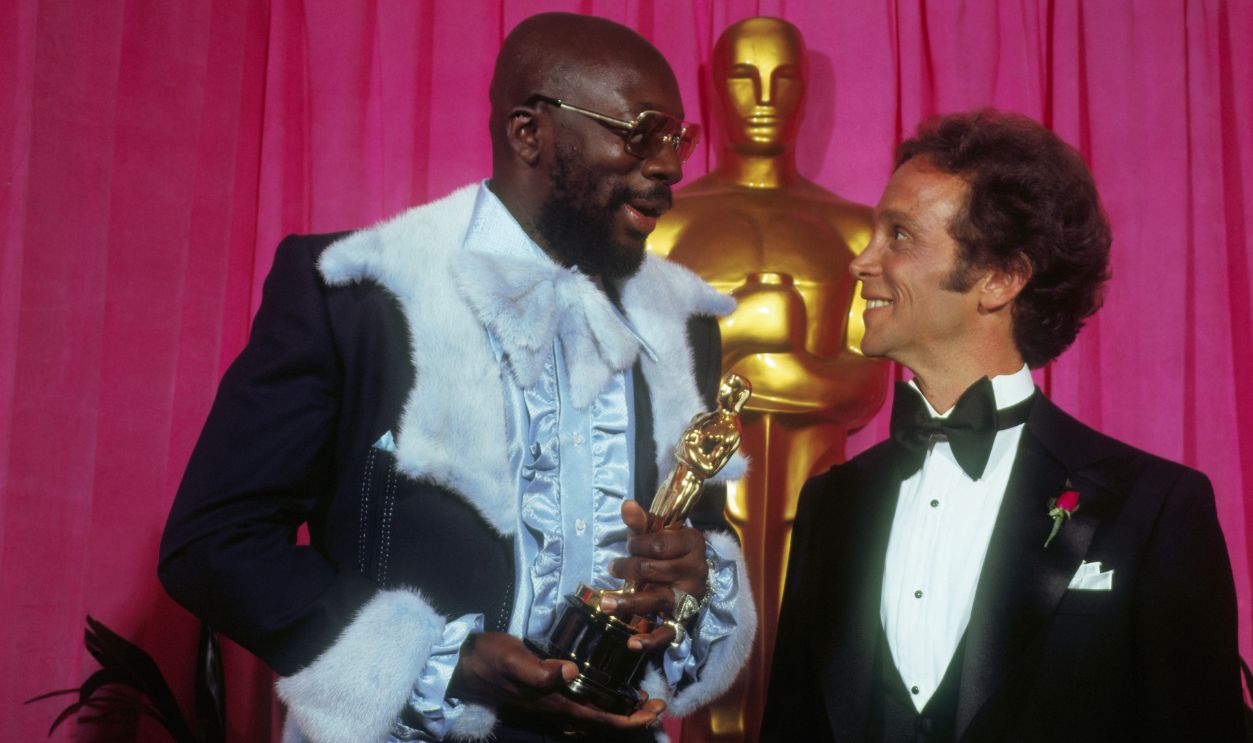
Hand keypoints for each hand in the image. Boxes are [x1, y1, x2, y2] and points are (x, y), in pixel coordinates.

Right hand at [447, 632, 663, 729]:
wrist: (464, 667)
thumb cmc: (491, 659)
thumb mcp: (515, 659)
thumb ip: (542, 670)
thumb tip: (572, 671)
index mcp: (556, 703)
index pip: (602, 719)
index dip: (632, 718)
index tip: (656, 709)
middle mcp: (558, 710)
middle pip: (603, 722)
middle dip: (633, 718)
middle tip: (659, 705)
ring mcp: (551, 706)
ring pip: (594, 718)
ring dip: (620, 713)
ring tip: (641, 700)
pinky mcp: (546, 697)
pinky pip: (582, 709)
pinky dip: (601, 705)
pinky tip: (608, 693)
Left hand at [603, 500, 707, 651]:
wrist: (694, 570)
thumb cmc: (671, 548)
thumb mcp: (659, 532)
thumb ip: (642, 522)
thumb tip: (626, 505)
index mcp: (692, 544)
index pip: (656, 545)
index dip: (636, 544)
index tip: (630, 545)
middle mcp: (694, 571)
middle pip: (651, 570)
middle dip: (627, 568)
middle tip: (614, 567)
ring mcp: (689, 598)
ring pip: (655, 599)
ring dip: (628, 601)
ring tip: (605, 603)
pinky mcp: (683, 619)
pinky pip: (668, 632)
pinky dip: (650, 640)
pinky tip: (632, 643)